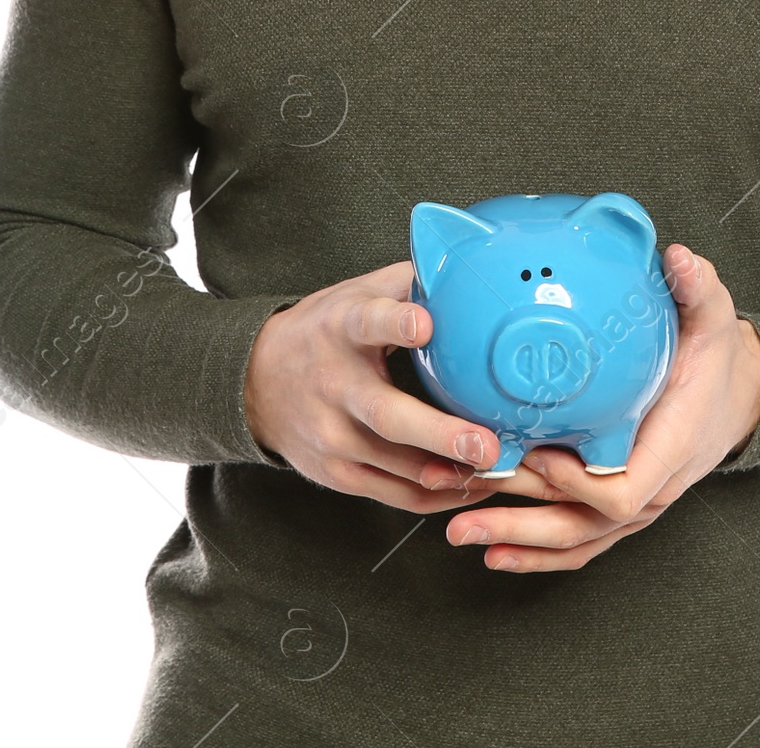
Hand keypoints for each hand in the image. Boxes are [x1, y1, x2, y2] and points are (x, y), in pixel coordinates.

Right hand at [243, 259, 560, 514]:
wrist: (256, 383)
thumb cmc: (325, 330)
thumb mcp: (357, 292)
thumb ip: (409, 282)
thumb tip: (468, 265)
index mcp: (342, 328)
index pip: (367, 321)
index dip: (395, 322)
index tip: (426, 324)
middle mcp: (335, 386)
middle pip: (387, 416)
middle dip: (440, 434)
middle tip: (486, 445)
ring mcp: (333, 436)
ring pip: (398, 466)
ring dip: (453, 474)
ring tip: (503, 472)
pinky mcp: (337, 474)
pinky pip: (396, 494)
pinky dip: (438, 494)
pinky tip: (474, 485)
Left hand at [434, 243, 759, 572]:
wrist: (740, 398)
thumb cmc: (718, 359)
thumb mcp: (716, 319)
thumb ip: (697, 288)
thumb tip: (677, 255)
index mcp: (671, 448)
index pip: (622, 489)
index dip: (574, 482)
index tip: (533, 454)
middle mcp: (653, 489)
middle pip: (582, 524)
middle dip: (521, 519)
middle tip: (460, 506)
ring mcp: (638, 507)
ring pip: (575, 540)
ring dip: (516, 541)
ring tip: (459, 532)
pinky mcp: (622, 511)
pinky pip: (579, 543)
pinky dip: (537, 554)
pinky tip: (493, 552)